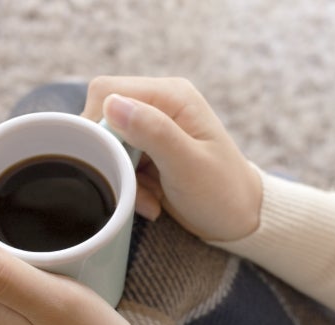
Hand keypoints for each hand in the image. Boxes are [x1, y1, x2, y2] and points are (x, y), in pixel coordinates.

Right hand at [83, 76, 262, 241]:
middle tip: (132, 186)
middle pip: (102, 117)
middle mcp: (159, 104)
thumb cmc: (221, 193)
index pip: (108, 92)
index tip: (110, 163)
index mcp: (171, 96)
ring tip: (148, 200)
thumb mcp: (187, 165)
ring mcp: (153, 127)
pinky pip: (118, 161)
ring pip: (107, 143)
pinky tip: (150, 201)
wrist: (237, 221)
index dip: (97, 126)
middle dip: (111, 157)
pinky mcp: (147, 150)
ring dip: (120, 175)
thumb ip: (152, 131)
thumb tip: (111, 104)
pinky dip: (128, 184)